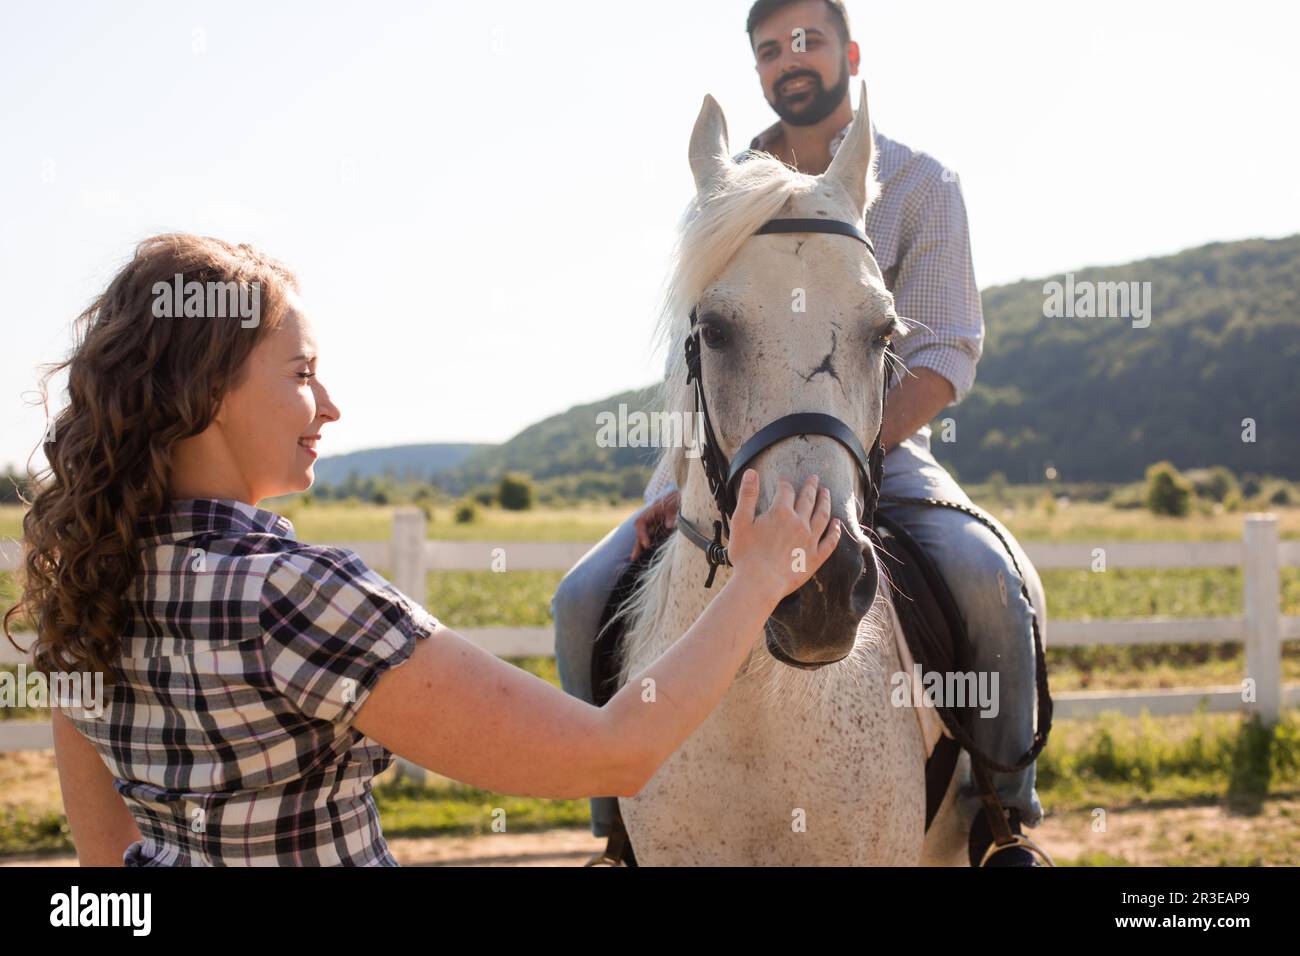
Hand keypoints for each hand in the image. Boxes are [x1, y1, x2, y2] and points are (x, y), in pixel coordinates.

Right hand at [631, 489, 679, 559]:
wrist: (682, 499)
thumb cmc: (676, 500)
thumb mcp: (674, 505)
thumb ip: (671, 515)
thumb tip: (669, 526)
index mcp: (651, 512)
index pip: (641, 523)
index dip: (642, 535)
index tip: (646, 545)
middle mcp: (651, 520)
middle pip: (641, 533)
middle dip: (638, 545)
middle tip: (634, 557)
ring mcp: (656, 526)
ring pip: (647, 538)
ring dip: (642, 548)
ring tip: (636, 559)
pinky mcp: (662, 532)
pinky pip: (655, 540)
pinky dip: (652, 547)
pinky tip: (648, 556)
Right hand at [725, 470, 839, 602]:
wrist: (759, 583)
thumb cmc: (746, 554)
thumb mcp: (740, 521)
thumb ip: (747, 496)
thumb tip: (751, 472)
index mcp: (780, 512)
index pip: (786, 491)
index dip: (784, 483)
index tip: (784, 480)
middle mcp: (799, 522)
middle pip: (808, 499)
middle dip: (811, 487)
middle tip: (815, 478)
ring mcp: (810, 540)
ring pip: (822, 516)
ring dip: (825, 502)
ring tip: (827, 493)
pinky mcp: (816, 557)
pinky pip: (830, 541)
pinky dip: (835, 531)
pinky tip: (838, 524)